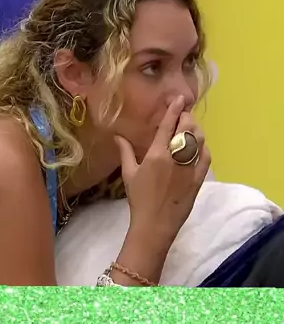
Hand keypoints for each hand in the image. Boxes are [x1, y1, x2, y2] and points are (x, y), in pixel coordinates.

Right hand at [115, 96, 210, 246]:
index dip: (174, 110)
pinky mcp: (199, 179)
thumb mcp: (129, 174)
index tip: (179, 98)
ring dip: (196, 130)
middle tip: (183, 115)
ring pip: (199, 140)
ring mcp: (189, 168)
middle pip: (187, 129)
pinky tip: (198, 145)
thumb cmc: (139, 199)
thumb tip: (117, 135)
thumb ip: (125, 152)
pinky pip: (206, 156)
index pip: (168, 126)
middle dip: (186, 118)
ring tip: (190, 127)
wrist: (155, 224)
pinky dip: (203, 147)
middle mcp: (175, 158)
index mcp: (156, 155)